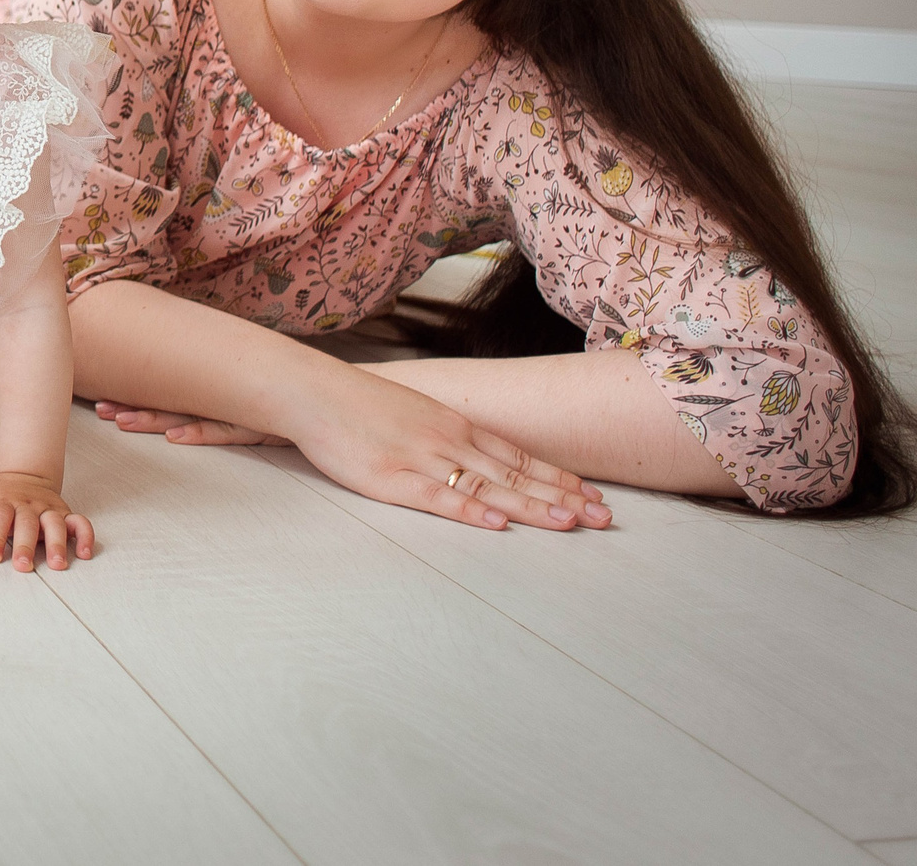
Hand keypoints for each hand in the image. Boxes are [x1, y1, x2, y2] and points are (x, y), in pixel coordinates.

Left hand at [0, 471, 94, 571]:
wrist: (23, 476)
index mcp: (4, 502)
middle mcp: (28, 505)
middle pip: (27, 524)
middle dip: (26, 546)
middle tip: (23, 565)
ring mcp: (48, 509)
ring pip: (55, 524)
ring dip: (57, 544)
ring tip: (57, 564)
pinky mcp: (65, 514)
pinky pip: (80, 522)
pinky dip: (86, 536)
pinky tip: (85, 553)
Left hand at [93, 401, 289, 446]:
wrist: (332, 398)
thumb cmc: (288, 404)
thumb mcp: (249, 405)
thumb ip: (222, 405)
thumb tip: (190, 413)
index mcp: (216, 395)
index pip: (167, 395)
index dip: (135, 397)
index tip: (101, 398)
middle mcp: (222, 401)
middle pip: (168, 403)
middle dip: (131, 406)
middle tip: (98, 410)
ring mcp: (238, 412)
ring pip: (188, 415)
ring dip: (153, 419)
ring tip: (121, 422)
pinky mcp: (258, 425)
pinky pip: (224, 431)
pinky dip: (199, 433)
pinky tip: (175, 437)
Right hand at [281, 367, 610, 531]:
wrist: (313, 391)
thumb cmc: (358, 403)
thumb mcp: (414, 411)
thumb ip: (446, 433)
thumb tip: (474, 453)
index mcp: (455, 426)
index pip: (519, 457)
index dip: (558, 479)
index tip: (592, 496)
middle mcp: (448, 441)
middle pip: (515, 474)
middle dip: (562, 498)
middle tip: (603, 518)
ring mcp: (421, 459)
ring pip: (487, 488)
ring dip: (531, 507)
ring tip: (569, 523)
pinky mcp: (390, 479)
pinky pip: (437, 499)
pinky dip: (470, 513)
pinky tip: (497, 525)